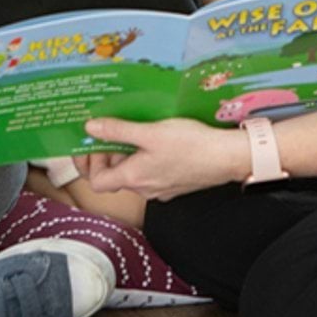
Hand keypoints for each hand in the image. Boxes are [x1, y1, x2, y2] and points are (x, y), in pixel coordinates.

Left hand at [80, 117, 249, 201]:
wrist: (228, 157)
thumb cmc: (191, 145)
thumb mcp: (150, 132)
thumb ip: (118, 131)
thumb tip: (90, 128)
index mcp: (134, 178)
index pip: (96, 181)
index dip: (89, 162)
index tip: (93, 142)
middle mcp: (145, 189)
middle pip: (114, 177)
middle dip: (108, 155)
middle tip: (111, 132)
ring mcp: (161, 188)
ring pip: (133, 174)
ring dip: (127, 155)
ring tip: (133, 131)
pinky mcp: (175, 183)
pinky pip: (151, 173)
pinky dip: (145, 158)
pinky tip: (156, 141)